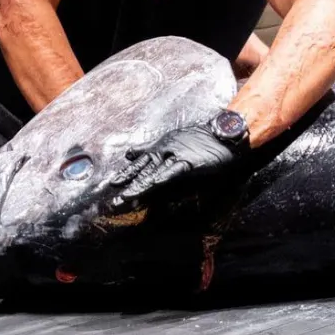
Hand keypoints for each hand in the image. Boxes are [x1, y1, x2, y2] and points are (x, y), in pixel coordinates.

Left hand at [106, 125, 241, 212]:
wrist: (221, 134)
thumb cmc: (198, 138)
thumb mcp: (169, 141)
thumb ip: (148, 148)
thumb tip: (129, 153)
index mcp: (158, 149)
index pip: (139, 164)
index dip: (126, 174)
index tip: (113, 183)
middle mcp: (163, 152)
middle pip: (142, 172)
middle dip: (128, 186)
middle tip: (113, 201)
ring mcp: (175, 156)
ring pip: (154, 173)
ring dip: (140, 186)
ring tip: (127, 197)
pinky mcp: (189, 161)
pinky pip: (174, 170)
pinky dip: (163, 177)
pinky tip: (153, 184)